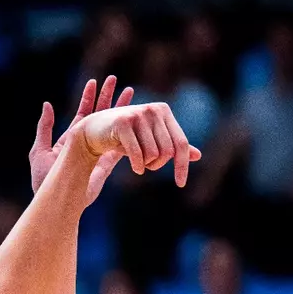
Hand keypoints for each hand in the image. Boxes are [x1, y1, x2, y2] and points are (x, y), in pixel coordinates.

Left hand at [30, 76, 135, 204]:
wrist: (56, 201)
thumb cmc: (44, 180)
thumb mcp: (40, 151)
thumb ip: (45, 127)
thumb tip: (47, 104)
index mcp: (71, 137)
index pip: (83, 112)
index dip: (89, 97)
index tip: (95, 81)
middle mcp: (86, 142)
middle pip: (100, 116)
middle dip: (108, 98)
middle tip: (117, 81)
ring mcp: (97, 153)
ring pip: (113, 129)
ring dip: (121, 114)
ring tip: (131, 98)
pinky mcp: (105, 165)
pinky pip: (120, 148)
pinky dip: (128, 137)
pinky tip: (137, 124)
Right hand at [77, 102, 199, 183]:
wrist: (94, 130)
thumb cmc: (125, 137)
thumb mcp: (151, 140)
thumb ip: (173, 146)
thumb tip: (198, 156)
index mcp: (163, 111)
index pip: (181, 143)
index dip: (182, 166)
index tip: (180, 184)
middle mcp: (154, 109)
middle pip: (168, 151)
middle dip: (158, 165)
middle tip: (147, 167)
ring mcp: (139, 114)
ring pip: (153, 154)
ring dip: (146, 165)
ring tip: (138, 162)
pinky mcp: (124, 123)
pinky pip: (138, 154)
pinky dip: (137, 166)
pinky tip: (135, 168)